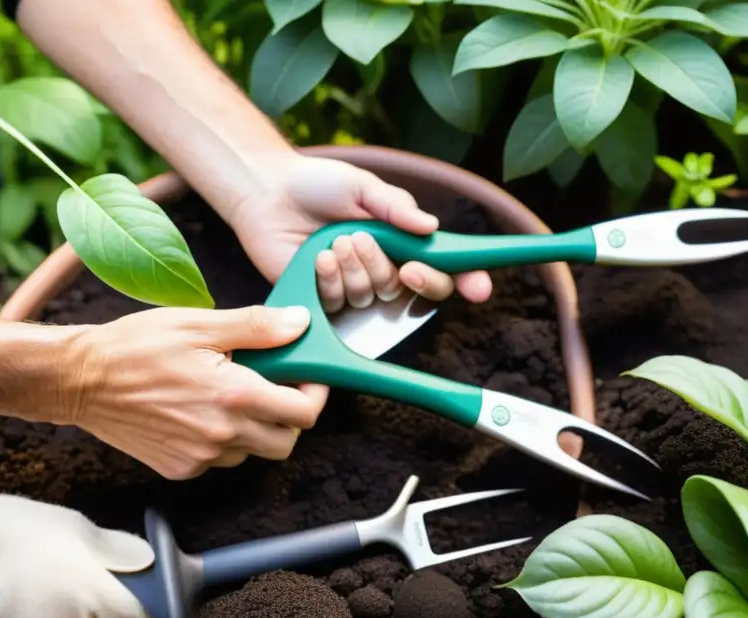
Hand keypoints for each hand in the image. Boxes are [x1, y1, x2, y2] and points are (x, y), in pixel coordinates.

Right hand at [0, 491, 153, 617]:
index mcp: (98, 587)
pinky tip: (43, 593)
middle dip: (122, 600)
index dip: (157, 601)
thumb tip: (150, 561)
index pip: (146, 609)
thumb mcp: (79, 528)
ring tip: (64, 576)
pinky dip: (64, 616)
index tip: (160, 590)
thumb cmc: (24, 529)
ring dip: (92, 608)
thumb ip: (118, 550)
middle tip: (104, 572)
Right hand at [63, 303, 324, 479]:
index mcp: (233, 396)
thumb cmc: (134, 346)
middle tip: (276, 389)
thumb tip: (300, 324)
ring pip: (253, 452)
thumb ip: (257, 328)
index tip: (308, 379)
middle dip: (289, 417)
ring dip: (255, 429)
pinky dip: (223, 440)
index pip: (303, 414)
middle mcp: (222, 434)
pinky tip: (202, 412)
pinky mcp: (180, 469)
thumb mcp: (199, 325)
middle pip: (286, 442)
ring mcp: (201, 457)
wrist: (78, 380)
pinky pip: (220, 460)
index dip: (314, 395)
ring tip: (231, 395)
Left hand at [229, 154, 493, 312]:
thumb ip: (397, 208)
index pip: (445, 268)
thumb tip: (430, 226)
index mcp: (404, 243)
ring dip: (363, 269)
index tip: (478, 289)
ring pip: (378, 296)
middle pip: (420, 292)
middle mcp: (386, 268)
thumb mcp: (364, 187)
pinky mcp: (325, 300)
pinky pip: (342, 302)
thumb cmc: (320, 184)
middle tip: (406, 266)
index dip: (467, 281)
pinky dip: (334, 279)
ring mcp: (356, 287)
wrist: (269, 193)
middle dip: (416, 279)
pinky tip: (321, 257)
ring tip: (341, 240)